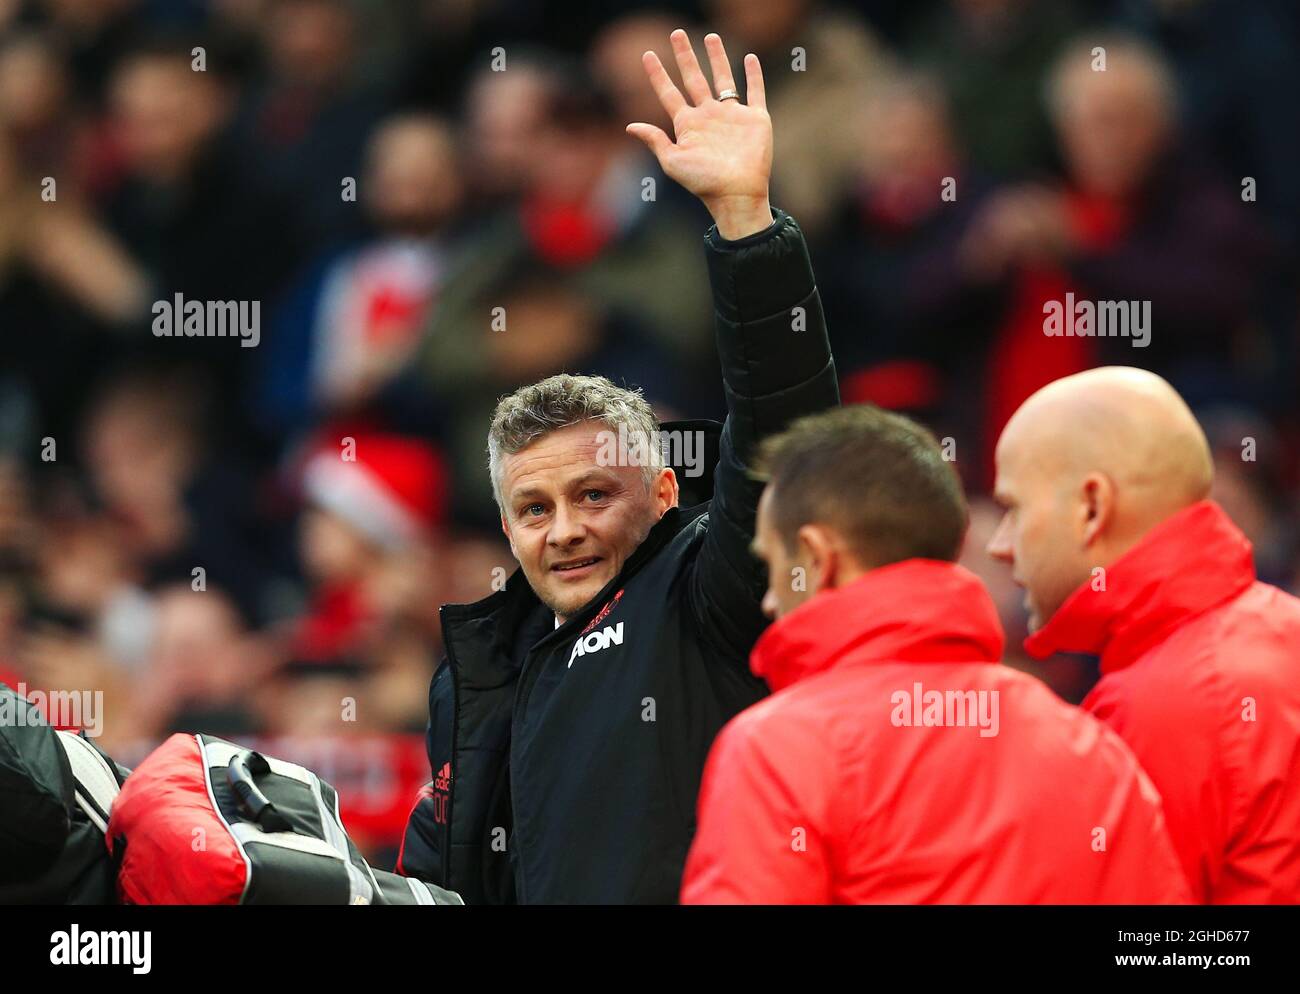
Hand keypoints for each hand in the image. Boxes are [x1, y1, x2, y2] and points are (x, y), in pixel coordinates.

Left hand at [627, 30, 772, 239]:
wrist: (737, 194)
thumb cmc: (703, 182)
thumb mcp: (672, 162)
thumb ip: (654, 140)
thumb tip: (629, 126)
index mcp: (687, 125)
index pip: (668, 93)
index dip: (657, 74)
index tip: (647, 54)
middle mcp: (708, 116)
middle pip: (694, 78)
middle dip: (685, 56)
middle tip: (677, 33)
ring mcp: (732, 116)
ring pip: (723, 79)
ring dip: (716, 58)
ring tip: (710, 36)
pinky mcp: (756, 119)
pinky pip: (755, 91)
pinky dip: (753, 75)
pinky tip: (749, 58)